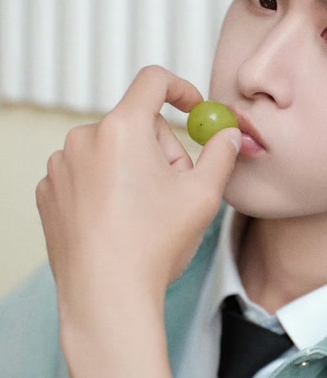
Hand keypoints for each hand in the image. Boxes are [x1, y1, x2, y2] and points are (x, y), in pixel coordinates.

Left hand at [36, 65, 240, 330]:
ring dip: (131, 169)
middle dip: (160, 149)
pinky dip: (104, 188)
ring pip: (110, 150)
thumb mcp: (204, 194)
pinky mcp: (49, 192)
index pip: (152, 81)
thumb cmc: (154, 245)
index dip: (180, 89)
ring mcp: (61, 166)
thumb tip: (227, 135)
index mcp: (122, 129)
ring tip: (143, 214)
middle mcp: (84, 138)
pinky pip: (85, 174)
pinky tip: (116, 223)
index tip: (193, 109)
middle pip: (135, 124)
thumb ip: (221, 154)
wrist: (106, 296)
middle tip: (175, 190)